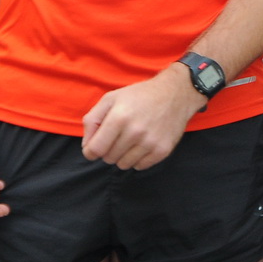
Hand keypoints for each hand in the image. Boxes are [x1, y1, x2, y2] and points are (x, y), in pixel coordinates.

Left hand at [81, 64, 198, 169]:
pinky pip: (140, 167)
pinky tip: (142, 144)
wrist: (175, 94)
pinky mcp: (163, 150)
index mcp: (119, 117)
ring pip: (123, 165)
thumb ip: (92, 121)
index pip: (95, 149)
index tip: (95, 147)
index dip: (90, 151)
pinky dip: (138, 158)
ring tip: (131, 139)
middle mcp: (135, 132)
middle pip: (108, 158)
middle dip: (109, 150)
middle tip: (118, 136)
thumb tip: (87, 146)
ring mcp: (150, 143)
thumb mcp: (110, 99)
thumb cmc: (139, 96)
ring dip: (123, 155)